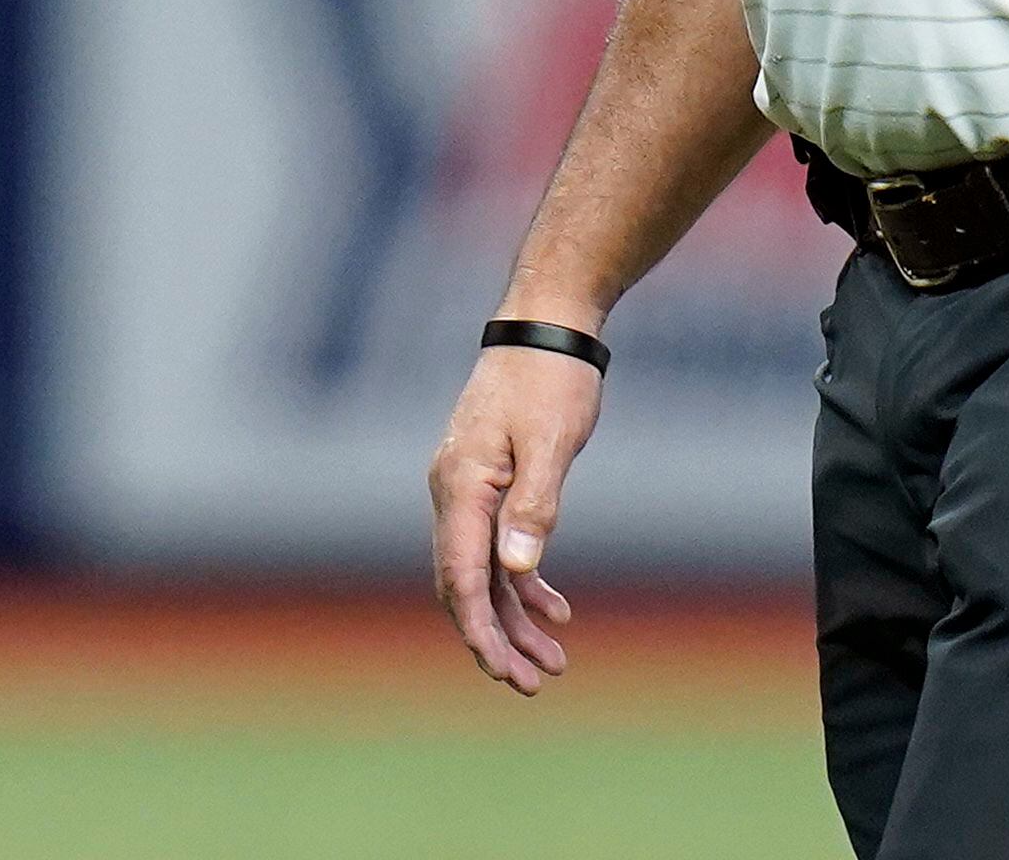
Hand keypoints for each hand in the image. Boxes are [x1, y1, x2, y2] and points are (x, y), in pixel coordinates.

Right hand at [426, 343, 602, 694]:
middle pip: (462, 585)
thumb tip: (515, 570)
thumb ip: (534, 506)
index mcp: (461, 485)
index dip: (480, 630)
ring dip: (513, 619)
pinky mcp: (489, 485)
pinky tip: (554, 610)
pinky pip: (495, 549)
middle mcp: (453, 493)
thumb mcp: (552, 442)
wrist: (545, 326)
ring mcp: (468, 490)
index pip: (459, 576)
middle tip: (534, 683)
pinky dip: (522, 583)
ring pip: (481, 573)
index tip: (505, 672)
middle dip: (495, 639)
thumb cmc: (550, 379)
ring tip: (553, 663)